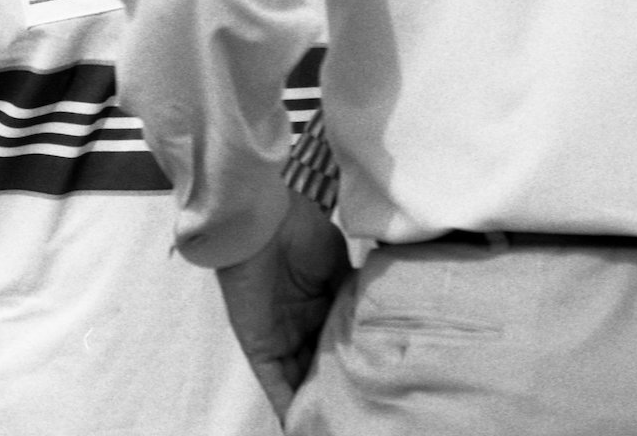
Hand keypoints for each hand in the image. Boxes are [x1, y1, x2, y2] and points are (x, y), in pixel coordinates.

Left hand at [216, 189, 352, 423]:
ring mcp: (282, 339)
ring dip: (314, 405)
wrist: (266, 221)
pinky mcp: (261, 347)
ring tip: (334, 424)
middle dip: (335, 392)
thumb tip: (375, 322)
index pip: (340, 346)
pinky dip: (288, 407)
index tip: (374, 385)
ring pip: (301, 383)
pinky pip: (276, 384)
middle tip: (357, 413)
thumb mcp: (338, 267)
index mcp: (323, 307)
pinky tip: (301, 426)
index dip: (354, 365)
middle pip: (321, 369)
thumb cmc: (303, 233)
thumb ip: (352, 297)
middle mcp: (303, 327)